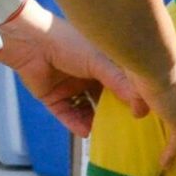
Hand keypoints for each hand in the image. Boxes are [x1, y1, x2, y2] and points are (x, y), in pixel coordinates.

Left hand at [0, 6, 146, 136]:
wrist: (32, 42)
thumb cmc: (70, 43)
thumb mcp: (101, 63)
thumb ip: (121, 84)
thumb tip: (142, 107)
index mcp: (103, 63)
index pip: (121, 84)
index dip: (131, 97)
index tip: (144, 112)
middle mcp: (88, 75)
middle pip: (104, 99)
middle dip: (114, 112)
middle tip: (128, 127)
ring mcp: (70, 87)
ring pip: (86, 108)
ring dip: (95, 121)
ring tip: (107, 134)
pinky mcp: (52, 97)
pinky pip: (66, 114)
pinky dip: (75, 124)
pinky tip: (86, 132)